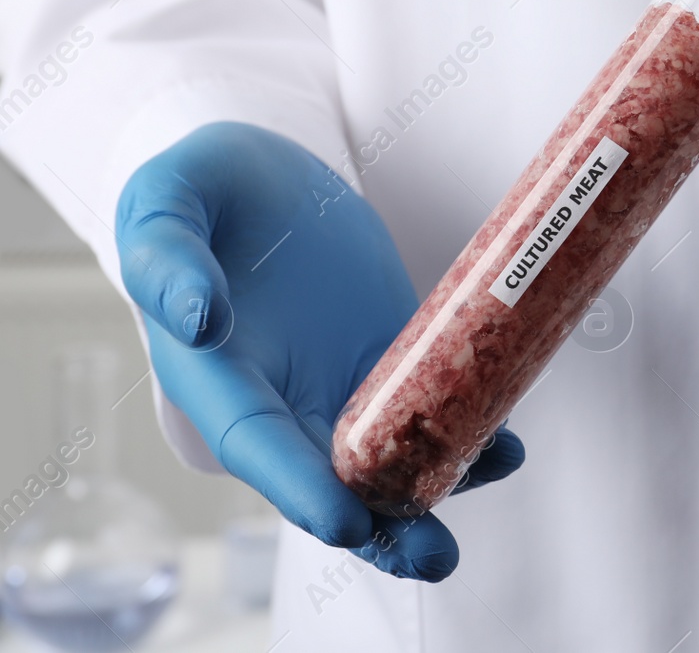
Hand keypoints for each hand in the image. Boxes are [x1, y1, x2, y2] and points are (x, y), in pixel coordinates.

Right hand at [114, 122, 523, 580]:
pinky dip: (466, 425)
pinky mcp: (389, 352)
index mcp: (215, 373)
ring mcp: (339, 378)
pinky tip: (505, 439)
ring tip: (496, 474)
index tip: (344, 523)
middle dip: (383, 524)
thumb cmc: (197, 191)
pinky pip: (428, 402)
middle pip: (329, 478)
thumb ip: (167, 258)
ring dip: (438, 484)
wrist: (257, 171)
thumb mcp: (165, 203)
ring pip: (386, 456)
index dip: (299, 488)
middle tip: (437, 555)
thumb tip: (198, 319)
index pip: (257, 444)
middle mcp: (280, 394)